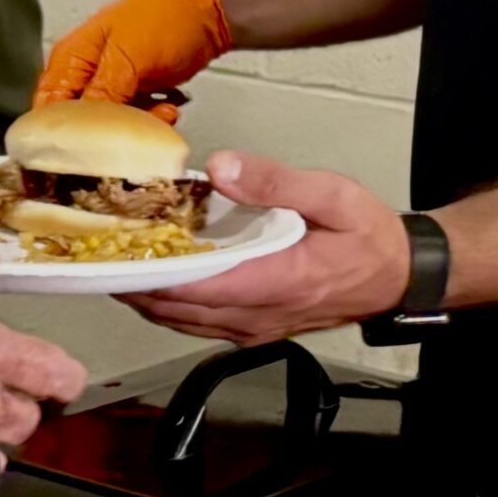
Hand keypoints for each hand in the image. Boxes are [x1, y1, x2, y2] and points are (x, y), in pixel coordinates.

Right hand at [33, 0, 232, 123]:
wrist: (208, 10)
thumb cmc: (165, 17)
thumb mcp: (129, 56)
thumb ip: (102, 94)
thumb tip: (83, 131)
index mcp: (70, 59)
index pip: (46, 111)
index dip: (57, 138)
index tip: (79, 158)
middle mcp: (83, 74)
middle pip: (77, 124)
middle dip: (105, 136)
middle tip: (130, 136)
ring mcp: (109, 83)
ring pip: (108, 126)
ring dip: (134, 128)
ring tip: (160, 115)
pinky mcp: (133, 92)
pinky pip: (132, 119)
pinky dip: (150, 120)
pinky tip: (167, 109)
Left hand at [123, 151, 410, 345]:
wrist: (402, 276)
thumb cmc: (368, 236)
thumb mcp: (332, 194)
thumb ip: (275, 181)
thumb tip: (220, 167)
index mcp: (276, 281)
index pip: (194, 286)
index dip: (147, 273)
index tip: (110, 252)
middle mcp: (258, 316)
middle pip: (176, 309)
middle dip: (133, 283)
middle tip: (95, 251)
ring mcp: (254, 329)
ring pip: (182, 322)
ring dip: (145, 297)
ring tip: (112, 263)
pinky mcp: (254, 329)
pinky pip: (198, 325)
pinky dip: (168, 306)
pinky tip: (151, 280)